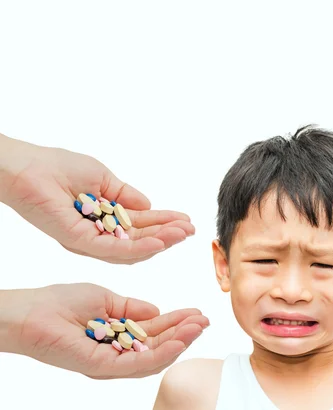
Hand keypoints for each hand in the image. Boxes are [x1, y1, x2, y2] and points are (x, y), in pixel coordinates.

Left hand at [1, 136, 193, 263]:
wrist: (26, 167)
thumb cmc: (57, 167)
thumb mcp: (102, 178)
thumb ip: (125, 195)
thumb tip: (149, 206)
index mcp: (104, 218)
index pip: (139, 225)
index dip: (164, 223)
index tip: (187, 221)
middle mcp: (98, 233)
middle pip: (139, 240)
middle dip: (167, 235)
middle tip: (191, 231)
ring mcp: (88, 240)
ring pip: (131, 249)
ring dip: (160, 243)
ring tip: (182, 235)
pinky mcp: (79, 242)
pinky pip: (114, 250)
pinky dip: (139, 248)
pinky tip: (160, 242)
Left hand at [3, 283, 208, 378]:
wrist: (31, 312)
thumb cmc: (61, 303)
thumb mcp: (106, 300)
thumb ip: (132, 308)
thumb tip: (157, 310)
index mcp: (118, 336)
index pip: (154, 333)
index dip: (177, 323)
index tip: (196, 313)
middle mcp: (117, 353)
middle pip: (159, 347)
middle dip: (184, 333)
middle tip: (205, 320)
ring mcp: (111, 361)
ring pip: (154, 357)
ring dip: (180, 342)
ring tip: (199, 326)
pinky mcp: (102, 366)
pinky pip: (138, 363)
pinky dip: (163, 352)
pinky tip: (180, 339)